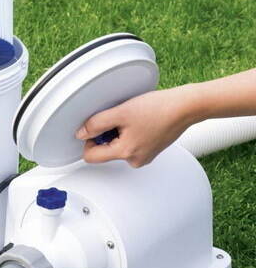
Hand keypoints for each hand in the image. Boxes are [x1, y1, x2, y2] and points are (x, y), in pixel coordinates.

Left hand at [75, 87, 197, 167]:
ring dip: (119, 132)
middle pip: (105, 151)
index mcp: (126, 154)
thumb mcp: (120, 112)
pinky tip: (141, 120)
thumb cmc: (159, 108)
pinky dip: (131, 132)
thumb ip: (96, 124)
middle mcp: (135, 160)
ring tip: (133, 118)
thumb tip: (80, 134)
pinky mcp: (151, 149)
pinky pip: (131, 143)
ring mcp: (145, 156)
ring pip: (118, 146)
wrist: (186, 107)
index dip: (88, 140)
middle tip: (120, 118)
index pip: (91, 156)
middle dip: (107, 134)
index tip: (95, 127)